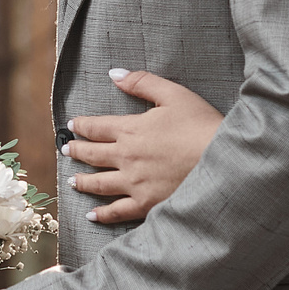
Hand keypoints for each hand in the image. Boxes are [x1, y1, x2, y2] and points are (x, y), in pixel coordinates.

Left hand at [65, 68, 224, 224]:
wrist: (223, 161)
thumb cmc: (202, 125)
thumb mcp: (174, 94)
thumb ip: (142, 83)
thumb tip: (114, 74)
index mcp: (131, 130)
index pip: (97, 127)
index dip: (82, 126)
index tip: (72, 126)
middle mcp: (126, 157)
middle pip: (92, 155)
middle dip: (76, 151)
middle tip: (66, 150)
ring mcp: (134, 183)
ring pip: (99, 183)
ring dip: (82, 181)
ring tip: (72, 180)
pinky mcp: (146, 204)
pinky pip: (117, 211)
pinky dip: (103, 214)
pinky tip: (92, 215)